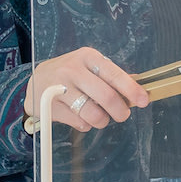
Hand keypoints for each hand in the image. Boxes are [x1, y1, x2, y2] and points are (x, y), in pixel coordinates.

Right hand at [24, 48, 148, 132]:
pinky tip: (80, 116)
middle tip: (122, 115)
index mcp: (87, 57)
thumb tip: (138, 86)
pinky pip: (79, 123)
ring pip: (93, 114)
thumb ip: (112, 75)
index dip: (132, 90)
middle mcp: (72, 70)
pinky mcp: (50, 107)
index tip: (144, 101)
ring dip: (103, 121)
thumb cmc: (70, 74)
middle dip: (120, 111)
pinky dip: (86, 124)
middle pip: (106, 96)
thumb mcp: (89, 66)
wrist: (36, 80)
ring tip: (101, 118)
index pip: (114, 75)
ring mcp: (59, 88)